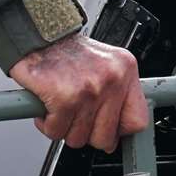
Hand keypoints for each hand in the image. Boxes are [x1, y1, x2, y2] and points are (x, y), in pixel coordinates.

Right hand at [8, 34, 146, 152]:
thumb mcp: (104, 64)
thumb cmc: (67, 51)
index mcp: (125, 70)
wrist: (38, 37)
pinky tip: (48, 105)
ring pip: (78, 138)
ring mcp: (90, 90)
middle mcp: (112, 79)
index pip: (137, 121)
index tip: (108, 130)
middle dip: (85, 133)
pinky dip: (47, 123)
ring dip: (64, 127)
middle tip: (75, 116)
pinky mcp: (65, 99)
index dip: (119, 131)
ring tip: (60, 105)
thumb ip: (116, 94)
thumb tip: (117, 133)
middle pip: (105, 138)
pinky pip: (56, 131)